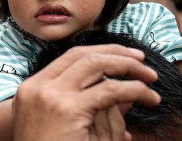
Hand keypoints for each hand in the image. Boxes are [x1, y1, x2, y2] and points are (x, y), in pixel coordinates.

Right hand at [12, 45, 160, 140]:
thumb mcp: (68, 129)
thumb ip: (89, 109)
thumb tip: (121, 98)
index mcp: (31, 89)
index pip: (69, 58)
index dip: (100, 52)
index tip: (123, 56)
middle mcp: (37, 87)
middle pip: (82, 55)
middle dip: (116, 53)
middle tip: (141, 60)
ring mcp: (50, 96)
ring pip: (96, 65)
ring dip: (128, 68)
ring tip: (150, 78)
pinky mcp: (67, 109)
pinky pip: (110, 90)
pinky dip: (134, 89)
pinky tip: (148, 97)